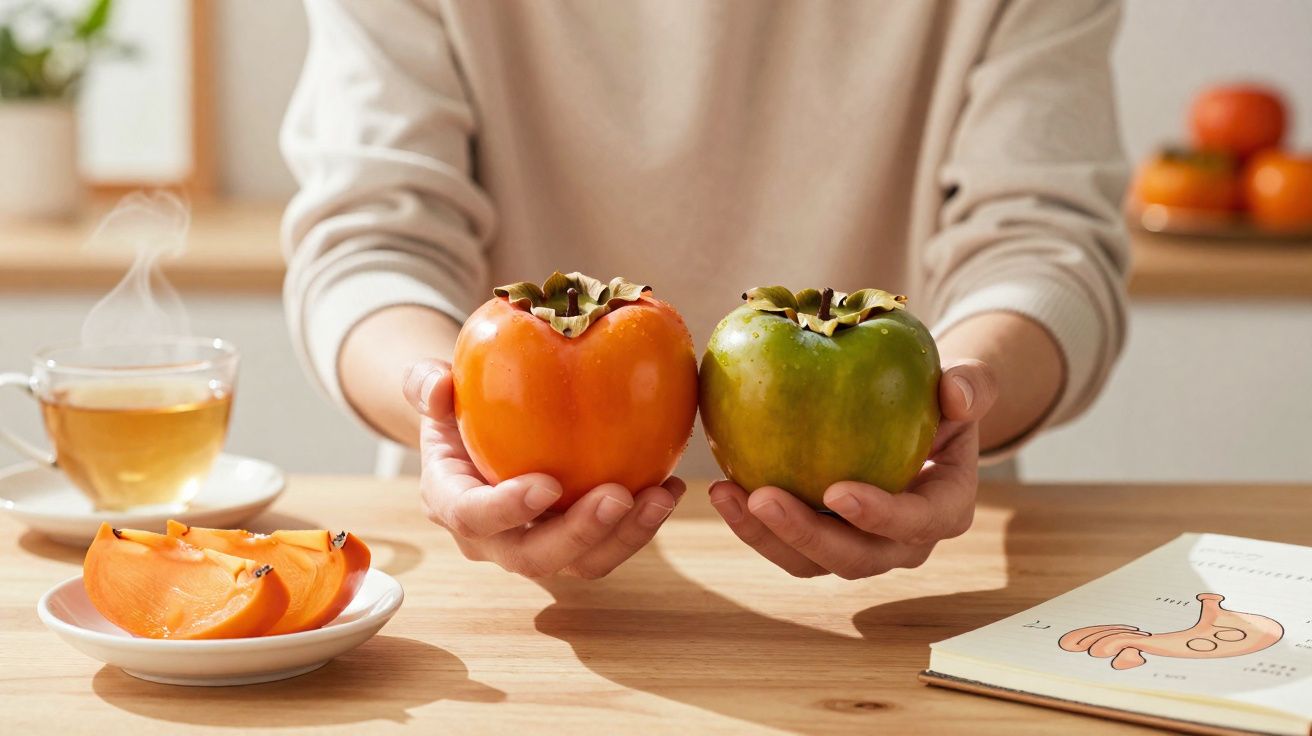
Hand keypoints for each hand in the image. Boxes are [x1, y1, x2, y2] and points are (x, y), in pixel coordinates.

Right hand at [402, 361, 683, 577]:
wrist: (477, 436)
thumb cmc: (456, 408)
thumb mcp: (433, 390)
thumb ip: (425, 384)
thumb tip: (437, 386)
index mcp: (453, 504)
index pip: (474, 518)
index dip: (508, 509)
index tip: (547, 484)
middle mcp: (495, 539)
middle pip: (535, 557)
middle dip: (580, 534)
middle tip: (619, 496)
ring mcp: (539, 546)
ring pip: (583, 563)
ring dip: (626, 536)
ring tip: (660, 496)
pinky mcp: (576, 544)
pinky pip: (611, 545)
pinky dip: (642, 523)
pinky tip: (670, 487)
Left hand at [709, 360, 997, 578]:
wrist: (919, 420)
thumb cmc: (942, 399)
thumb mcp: (967, 385)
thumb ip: (972, 384)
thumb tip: (955, 392)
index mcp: (944, 509)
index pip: (915, 523)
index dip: (878, 516)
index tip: (837, 492)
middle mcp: (901, 542)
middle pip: (855, 559)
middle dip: (806, 536)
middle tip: (762, 498)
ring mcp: (857, 547)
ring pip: (810, 563)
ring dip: (765, 536)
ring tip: (726, 495)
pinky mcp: (819, 541)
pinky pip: (783, 543)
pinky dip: (751, 522)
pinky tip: (720, 487)